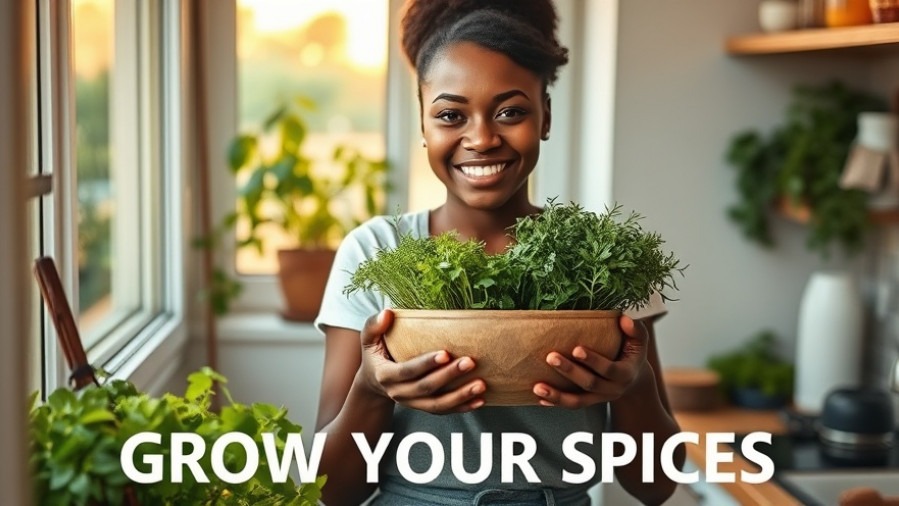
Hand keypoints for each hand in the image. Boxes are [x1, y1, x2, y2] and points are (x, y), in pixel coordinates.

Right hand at [358, 310, 485, 413]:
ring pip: (437, 405)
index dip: (426, 363)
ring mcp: (412, 403)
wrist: (374, 382)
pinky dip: (462, 407)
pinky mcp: (423, 407)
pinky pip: (444, 411)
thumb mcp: (369, 339)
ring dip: (460, 396)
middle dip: (449, 376)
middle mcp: (399, 393)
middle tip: (470, 362)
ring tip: (480, 384)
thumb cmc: (376, 354)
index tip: (445, 353)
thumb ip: (374, 325)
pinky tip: (479, 400)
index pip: (408, 371)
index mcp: (386, 375)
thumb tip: (388, 313)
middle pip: (426, 388)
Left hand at [533, 315, 648, 408]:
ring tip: (538, 387)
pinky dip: (555, 402)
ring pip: (578, 401)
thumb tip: (624, 319)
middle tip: (550, 357)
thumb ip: (635, 330)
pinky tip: (540, 397)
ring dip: (557, 395)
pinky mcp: (588, 401)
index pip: (609, 369)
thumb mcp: (640, 341)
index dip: (593, 361)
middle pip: (589, 383)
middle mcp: (612, 389)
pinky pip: (571, 405)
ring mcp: (599, 398)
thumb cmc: (632, 353)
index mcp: (625, 374)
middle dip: (569, 371)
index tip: (576, 349)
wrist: (634, 380)